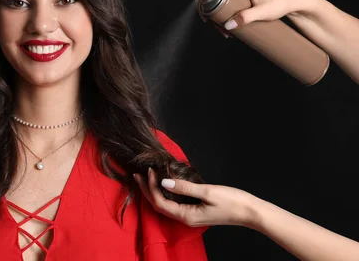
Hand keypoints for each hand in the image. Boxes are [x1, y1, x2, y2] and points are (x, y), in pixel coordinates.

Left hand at [134, 168, 256, 227]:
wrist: (250, 212)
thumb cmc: (232, 201)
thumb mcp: (207, 191)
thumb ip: (184, 187)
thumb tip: (164, 181)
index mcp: (186, 216)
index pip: (159, 202)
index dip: (151, 187)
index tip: (149, 171)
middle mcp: (185, 218)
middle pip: (159, 205)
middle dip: (147, 190)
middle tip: (138, 175)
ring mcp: (190, 216)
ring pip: (165, 205)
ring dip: (154, 192)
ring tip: (147, 178)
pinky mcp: (195, 211)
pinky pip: (174, 204)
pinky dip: (165, 193)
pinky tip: (164, 184)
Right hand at [195, 0, 316, 29]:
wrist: (293, 1)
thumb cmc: (282, 1)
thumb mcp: (264, 11)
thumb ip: (246, 18)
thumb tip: (227, 26)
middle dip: (205, 3)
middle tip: (207, 19)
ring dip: (213, 13)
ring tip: (221, 30)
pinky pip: (224, 3)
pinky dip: (222, 15)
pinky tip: (227, 28)